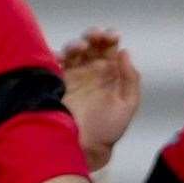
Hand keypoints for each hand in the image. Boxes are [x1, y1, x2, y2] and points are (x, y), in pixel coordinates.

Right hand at [59, 28, 139, 170]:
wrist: (84, 148)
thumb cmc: (107, 130)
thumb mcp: (127, 105)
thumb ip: (130, 79)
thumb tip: (124, 52)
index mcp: (108, 74)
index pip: (109, 48)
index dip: (110, 38)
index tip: (112, 37)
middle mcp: (90, 71)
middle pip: (90, 44)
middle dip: (93, 35)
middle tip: (95, 36)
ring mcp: (72, 75)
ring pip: (72, 50)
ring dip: (76, 43)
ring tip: (80, 48)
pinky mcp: (56, 83)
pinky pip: (53, 64)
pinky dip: (55, 56)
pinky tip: (60, 57)